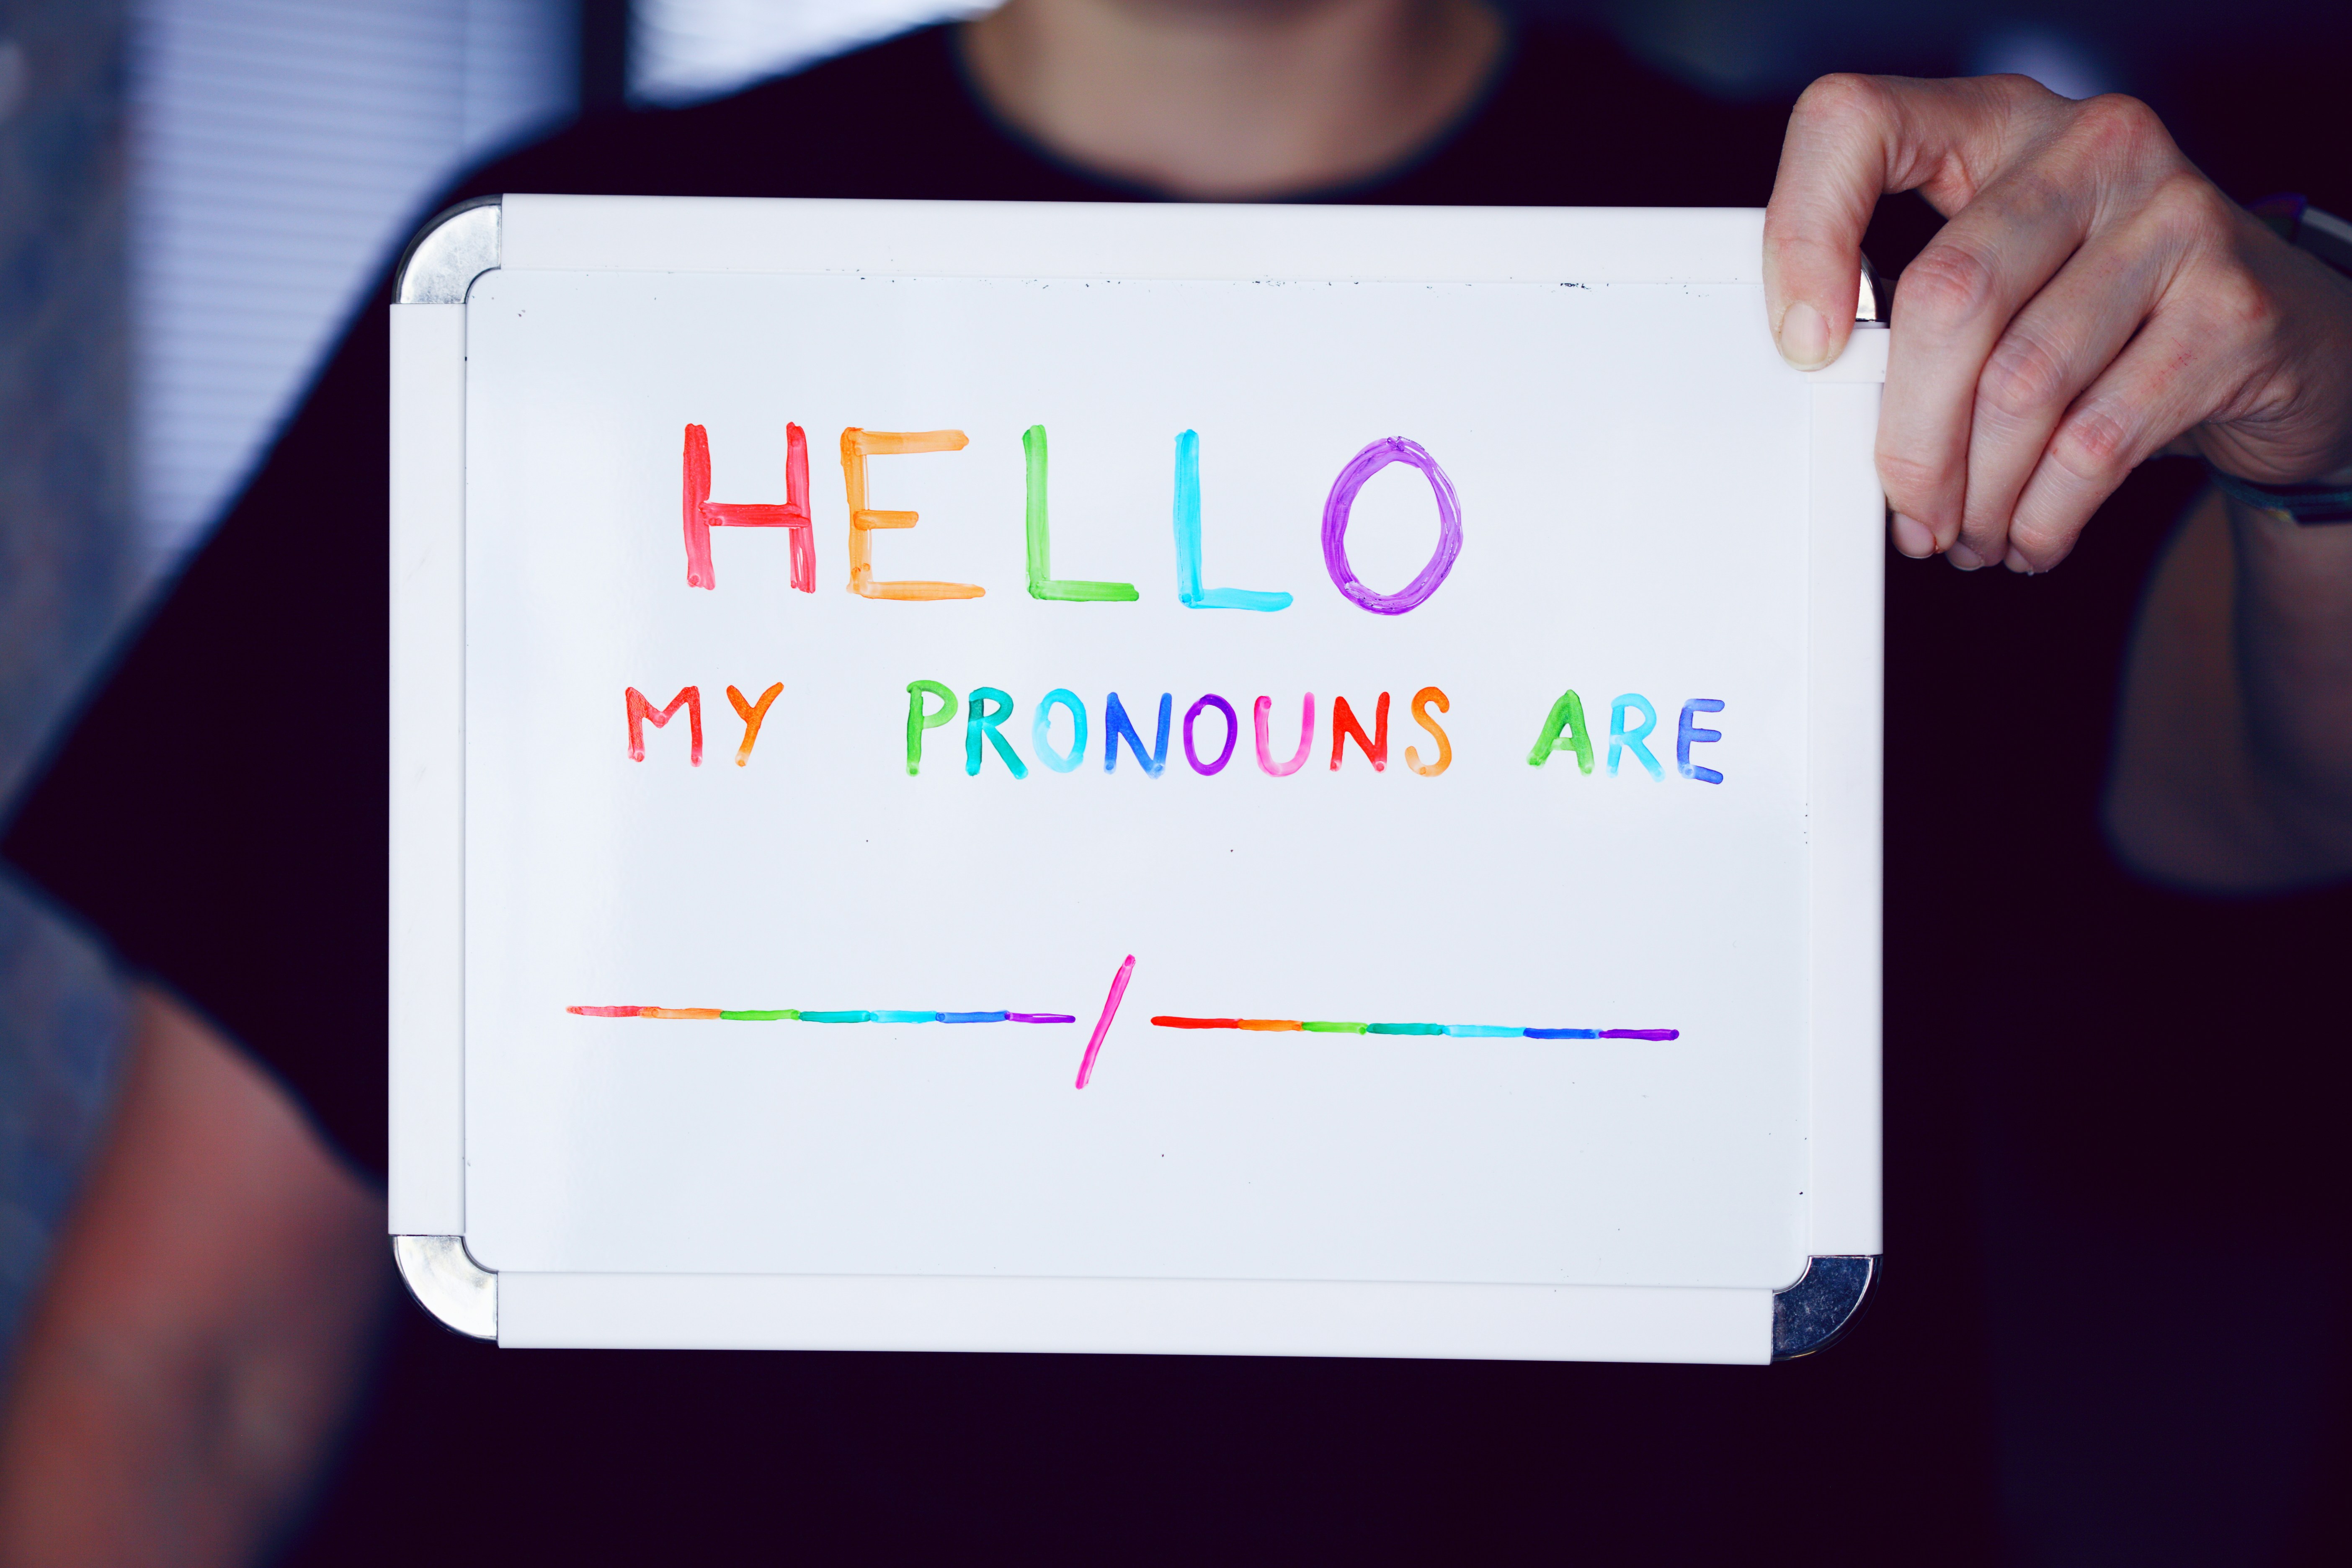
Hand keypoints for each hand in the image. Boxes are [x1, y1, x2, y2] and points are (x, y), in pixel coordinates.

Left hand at [1763, 73, 2351, 570]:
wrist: (2279, 340)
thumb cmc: (2108, 311)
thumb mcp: (2005, 276)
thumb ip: (1915, 312)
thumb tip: (1830, 410)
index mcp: (2000, 123)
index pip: (1858, 124)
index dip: (1804, 232)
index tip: (1802, 343)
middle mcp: (2091, 149)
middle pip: (1948, 296)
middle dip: (1910, 437)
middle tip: (1907, 508)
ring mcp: (2174, 219)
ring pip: (2020, 385)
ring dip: (1977, 493)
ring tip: (1966, 534)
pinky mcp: (2231, 308)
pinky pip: (2096, 441)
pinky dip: (2043, 512)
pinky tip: (2029, 536)